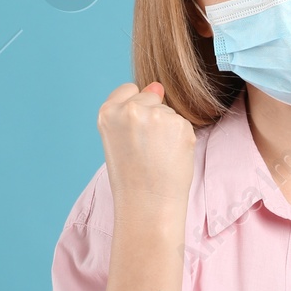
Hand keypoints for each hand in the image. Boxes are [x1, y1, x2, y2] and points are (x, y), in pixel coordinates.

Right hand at [96, 82, 196, 218]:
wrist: (148, 205)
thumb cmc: (131, 177)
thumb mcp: (118, 139)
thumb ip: (132, 111)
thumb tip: (158, 86)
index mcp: (108, 112)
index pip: (128, 90)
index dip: (133, 110)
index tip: (132, 132)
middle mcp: (130, 110)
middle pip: (150, 97)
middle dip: (152, 117)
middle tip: (146, 150)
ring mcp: (156, 116)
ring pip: (168, 111)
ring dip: (168, 129)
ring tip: (158, 157)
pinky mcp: (180, 125)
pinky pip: (183, 124)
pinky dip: (181, 139)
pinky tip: (171, 157)